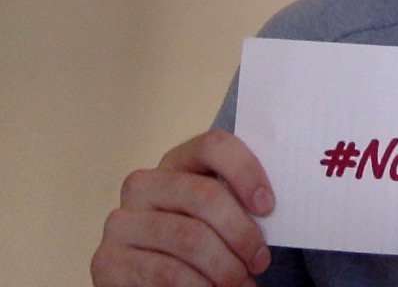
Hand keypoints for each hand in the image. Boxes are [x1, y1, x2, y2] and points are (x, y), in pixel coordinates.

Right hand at [91, 129, 274, 286]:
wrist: (152, 282)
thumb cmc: (199, 244)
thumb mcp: (217, 216)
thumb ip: (238, 202)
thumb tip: (269, 208)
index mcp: (177, 162)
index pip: (214, 145)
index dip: (246, 171)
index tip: (268, 207)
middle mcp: (143, 184)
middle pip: (205, 195)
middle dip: (242, 233)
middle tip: (260, 261)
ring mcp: (121, 221)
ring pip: (190, 238)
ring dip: (226, 267)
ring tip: (242, 282)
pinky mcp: (108, 260)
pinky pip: (167, 272)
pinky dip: (201, 286)